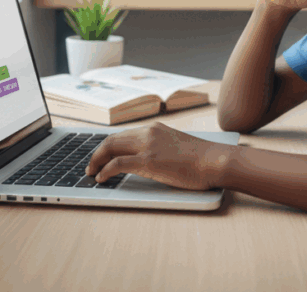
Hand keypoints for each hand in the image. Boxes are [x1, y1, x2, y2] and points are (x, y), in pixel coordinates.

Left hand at [85, 122, 229, 190]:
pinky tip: (101, 178)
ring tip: (91, 173)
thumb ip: (160, 148)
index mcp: (155, 128)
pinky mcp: (149, 161)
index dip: (108, 146)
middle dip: (97, 153)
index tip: (100, 156)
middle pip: (112, 139)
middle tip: (90, 166)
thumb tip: (149, 160)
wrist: (215, 160)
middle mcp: (148, 132)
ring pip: (111, 147)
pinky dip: (104, 170)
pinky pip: (117, 164)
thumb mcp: (177, 147)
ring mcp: (148, 145)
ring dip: (96, 160)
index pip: (123, 134)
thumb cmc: (202, 159)